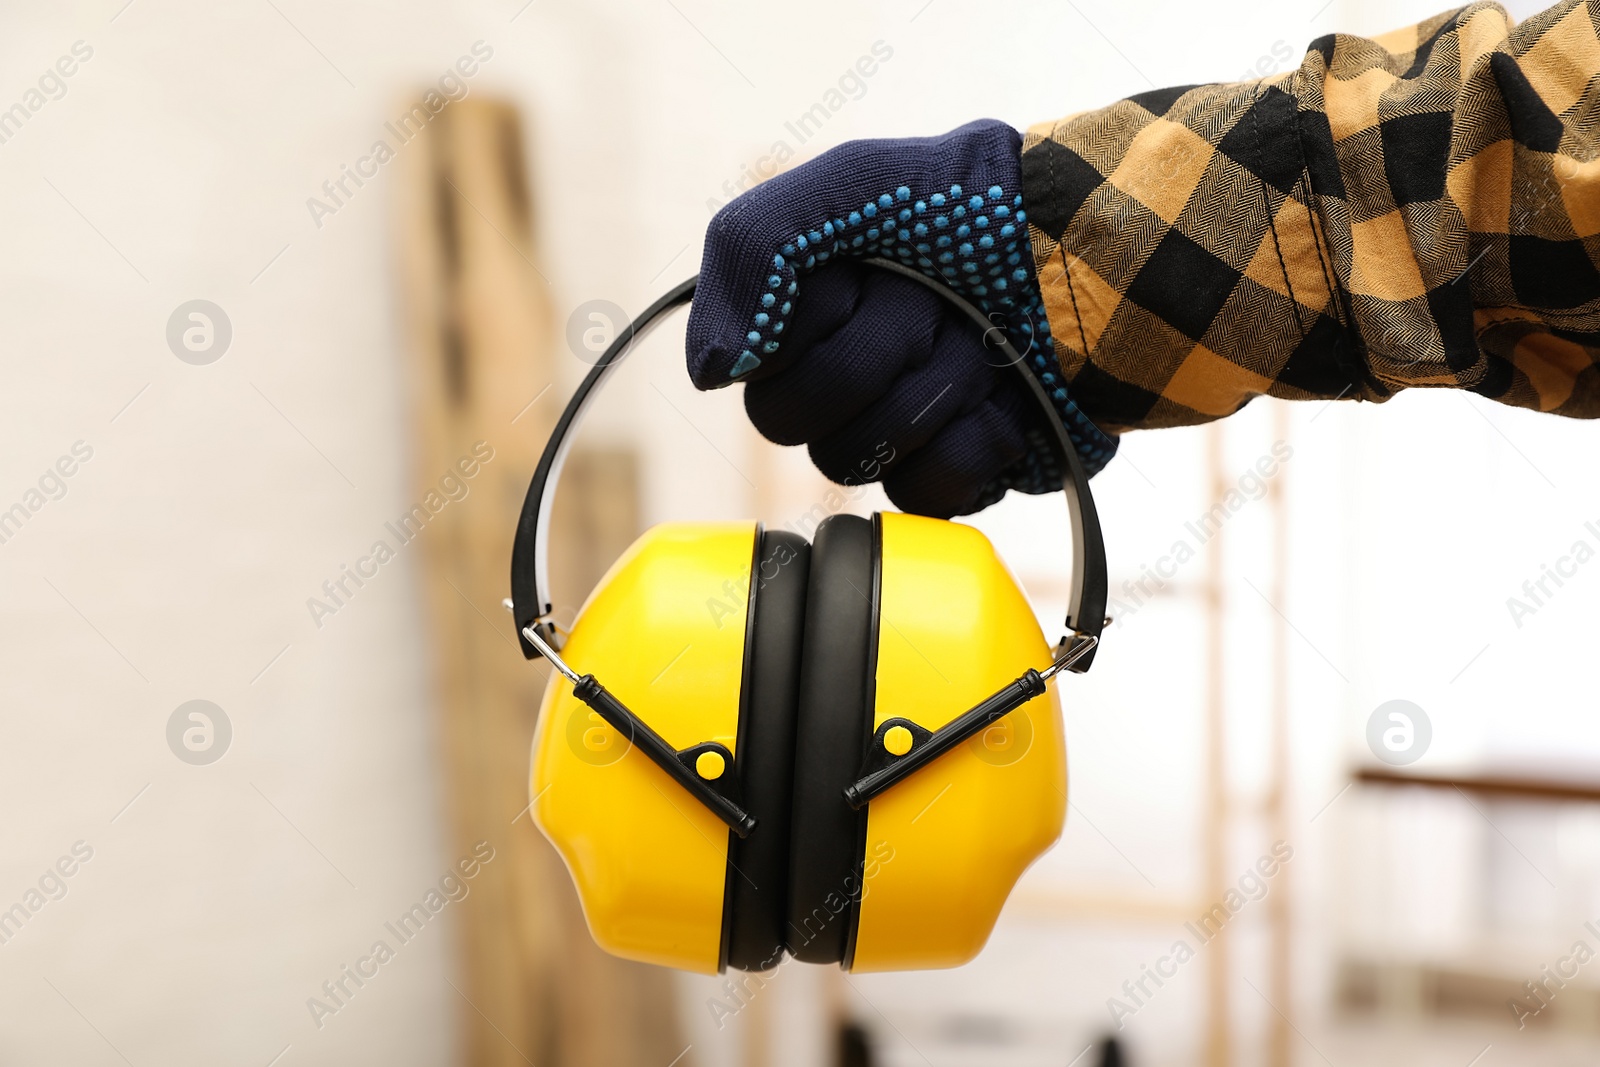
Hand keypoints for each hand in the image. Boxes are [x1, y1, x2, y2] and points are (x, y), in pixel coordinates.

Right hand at [686, 120, 1103, 517]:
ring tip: (980, 344)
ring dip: (933, 393)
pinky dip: (972, 442)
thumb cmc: (975, 207)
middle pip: (796, 424)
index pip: (757, 371)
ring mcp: (895, 429)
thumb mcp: (852, 184)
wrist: (1096, 254)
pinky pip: (926, 495)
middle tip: (935, 308)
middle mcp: (836, 376)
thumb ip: (752, 254)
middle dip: (879, 355)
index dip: (816, 328)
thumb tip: (710, 371)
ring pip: (858, 461)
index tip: (868, 276)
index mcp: (801, 316)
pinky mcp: (955, 469)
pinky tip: (1004, 397)